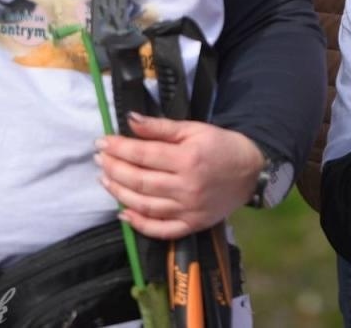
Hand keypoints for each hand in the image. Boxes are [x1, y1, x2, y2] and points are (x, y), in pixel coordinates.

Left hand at [95, 115, 263, 239]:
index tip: (102, 142)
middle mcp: (186, 187)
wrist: (251, 171)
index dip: (119, 148)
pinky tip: (123, 213)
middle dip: (114, 169)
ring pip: (144, 205)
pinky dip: (138, 224)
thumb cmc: (221, 146)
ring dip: (119, 193)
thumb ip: (161, 127)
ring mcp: (188, 210)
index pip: (144, 155)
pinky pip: (160, 229)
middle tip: (99, 159)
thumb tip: (130, 121)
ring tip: (106, 180)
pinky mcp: (192, 225)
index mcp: (188, 159)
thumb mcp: (194, 129)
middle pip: (139, 181)